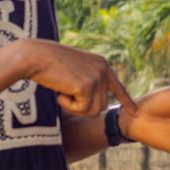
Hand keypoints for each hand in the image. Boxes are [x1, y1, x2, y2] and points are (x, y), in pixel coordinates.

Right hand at [19, 39, 135, 115]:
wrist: (34, 56)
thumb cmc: (47, 64)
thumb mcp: (74, 70)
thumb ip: (88, 81)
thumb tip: (97, 103)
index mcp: (102, 64)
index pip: (118, 87)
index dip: (126, 101)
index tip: (135, 113)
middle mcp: (104, 70)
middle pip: (102, 105)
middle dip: (83, 106)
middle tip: (66, 94)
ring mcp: (97, 78)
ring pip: (93, 110)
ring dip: (75, 107)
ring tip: (63, 91)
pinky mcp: (88, 86)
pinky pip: (82, 110)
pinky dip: (69, 106)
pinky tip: (60, 93)